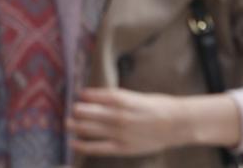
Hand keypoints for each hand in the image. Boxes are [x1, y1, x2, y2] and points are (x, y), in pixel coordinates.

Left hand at [68, 88, 238, 155]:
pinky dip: (83, 145)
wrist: (175, 123)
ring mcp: (119, 132)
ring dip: (76, 126)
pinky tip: (73, 142)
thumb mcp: (135, 96)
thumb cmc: (157, 106)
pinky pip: (98, 147)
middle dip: (77, 112)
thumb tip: (95, 98)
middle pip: (89, 113)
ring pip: (90, 129)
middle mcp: (118, 114)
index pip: (96, 96)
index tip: (78, 95)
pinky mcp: (122, 147)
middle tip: (69, 110)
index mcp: (122, 98)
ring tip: (67, 123)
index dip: (85, 96)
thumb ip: (116, 98)